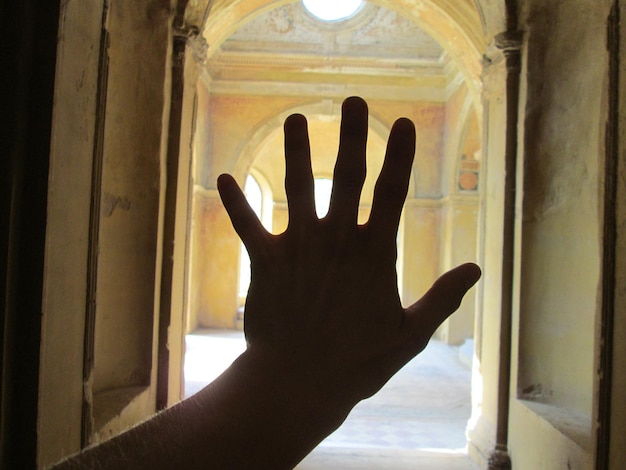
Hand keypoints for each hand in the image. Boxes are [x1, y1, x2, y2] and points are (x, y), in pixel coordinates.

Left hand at [218, 96, 480, 405]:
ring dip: (296, 151)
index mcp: (373, 253)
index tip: (403, 122)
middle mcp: (336, 241)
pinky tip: (223, 178)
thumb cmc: (358, 363)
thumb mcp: (410, 334)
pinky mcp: (266, 262)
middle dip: (353, 135)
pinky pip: (247, 225)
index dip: (399, 155)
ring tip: (295, 119)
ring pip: (298, 188)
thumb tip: (476, 268)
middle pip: (348, 176)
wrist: (299, 384)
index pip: (393, 193)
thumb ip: (442, 297)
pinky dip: (236, 202)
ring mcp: (299, 248)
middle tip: (353, 99)